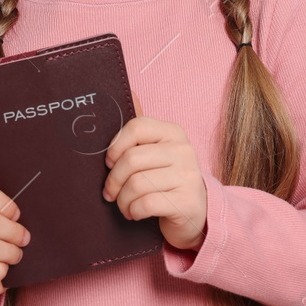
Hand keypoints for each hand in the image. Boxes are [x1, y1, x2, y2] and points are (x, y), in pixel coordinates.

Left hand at [102, 113, 207, 250]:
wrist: (196, 213)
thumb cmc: (167, 180)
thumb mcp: (156, 151)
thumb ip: (141, 128)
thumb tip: (131, 92)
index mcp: (173, 133)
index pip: (136, 127)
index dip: (115, 146)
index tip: (109, 162)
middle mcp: (183, 150)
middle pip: (132, 159)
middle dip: (114, 180)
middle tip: (111, 192)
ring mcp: (188, 176)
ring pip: (137, 184)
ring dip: (122, 200)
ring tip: (124, 205)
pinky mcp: (187, 201)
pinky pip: (146, 204)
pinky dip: (133, 211)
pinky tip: (135, 213)